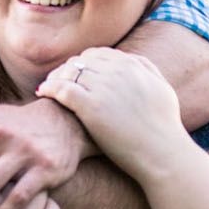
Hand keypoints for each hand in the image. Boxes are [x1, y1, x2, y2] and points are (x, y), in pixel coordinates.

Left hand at [35, 47, 187, 181]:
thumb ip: (147, 68)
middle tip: (56, 80)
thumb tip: (129, 59)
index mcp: (132, 65)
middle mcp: (117, 71)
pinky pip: (62, 89)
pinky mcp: (91, 107)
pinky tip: (43, 93)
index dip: (83, 62)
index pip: (97, 54)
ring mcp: (103, 88)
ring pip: (69, 73)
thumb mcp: (162, 88)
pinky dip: (50, 89)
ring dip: (55, 78)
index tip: (75, 73)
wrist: (163, 154)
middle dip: (67, 69)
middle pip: (81, 62)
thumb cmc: (165, 127)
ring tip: (47, 87)